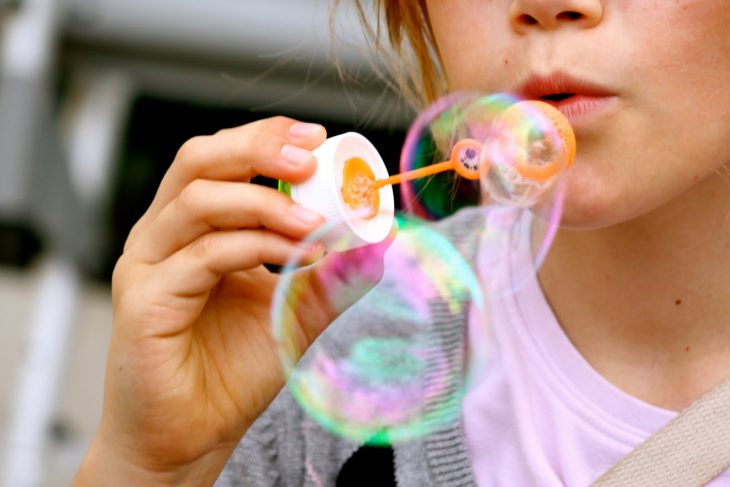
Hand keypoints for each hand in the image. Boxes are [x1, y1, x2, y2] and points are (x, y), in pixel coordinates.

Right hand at [74, 117, 391, 484]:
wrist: (191, 437)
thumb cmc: (230, 374)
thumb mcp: (296, 313)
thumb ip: (332, 276)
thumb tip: (378, 242)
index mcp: (193, 230)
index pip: (222, 161)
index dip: (266, 140)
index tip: (318, 140)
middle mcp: (163, 237)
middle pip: (198, 161)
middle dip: (258, 148)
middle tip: (311, 158)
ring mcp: (146, 265)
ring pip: (198, 201)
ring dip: (265, 202)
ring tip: (315, 223)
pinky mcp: (143, 300)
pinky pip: (202, 256)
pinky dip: (255, 247)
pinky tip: (296, 258)